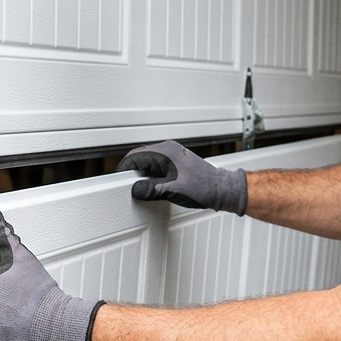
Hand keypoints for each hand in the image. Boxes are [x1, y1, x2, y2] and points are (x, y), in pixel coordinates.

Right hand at [118, 140, 247, 213]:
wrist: (221, 189)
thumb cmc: (203, 188)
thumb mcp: (171, 191)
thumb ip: (150, 190)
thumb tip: (136, 190)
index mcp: (165, 152)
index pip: (135, 156)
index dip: (125, 169)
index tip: (119, 179)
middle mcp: (168, 150)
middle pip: (140, 158)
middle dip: (133, 172)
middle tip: (129, 186)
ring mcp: (173, 155)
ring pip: (148, 162)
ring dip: (143, 174)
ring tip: (143, 187)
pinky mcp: (176, 162)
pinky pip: (157, 166)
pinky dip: (151, 175)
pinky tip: (154, 185)